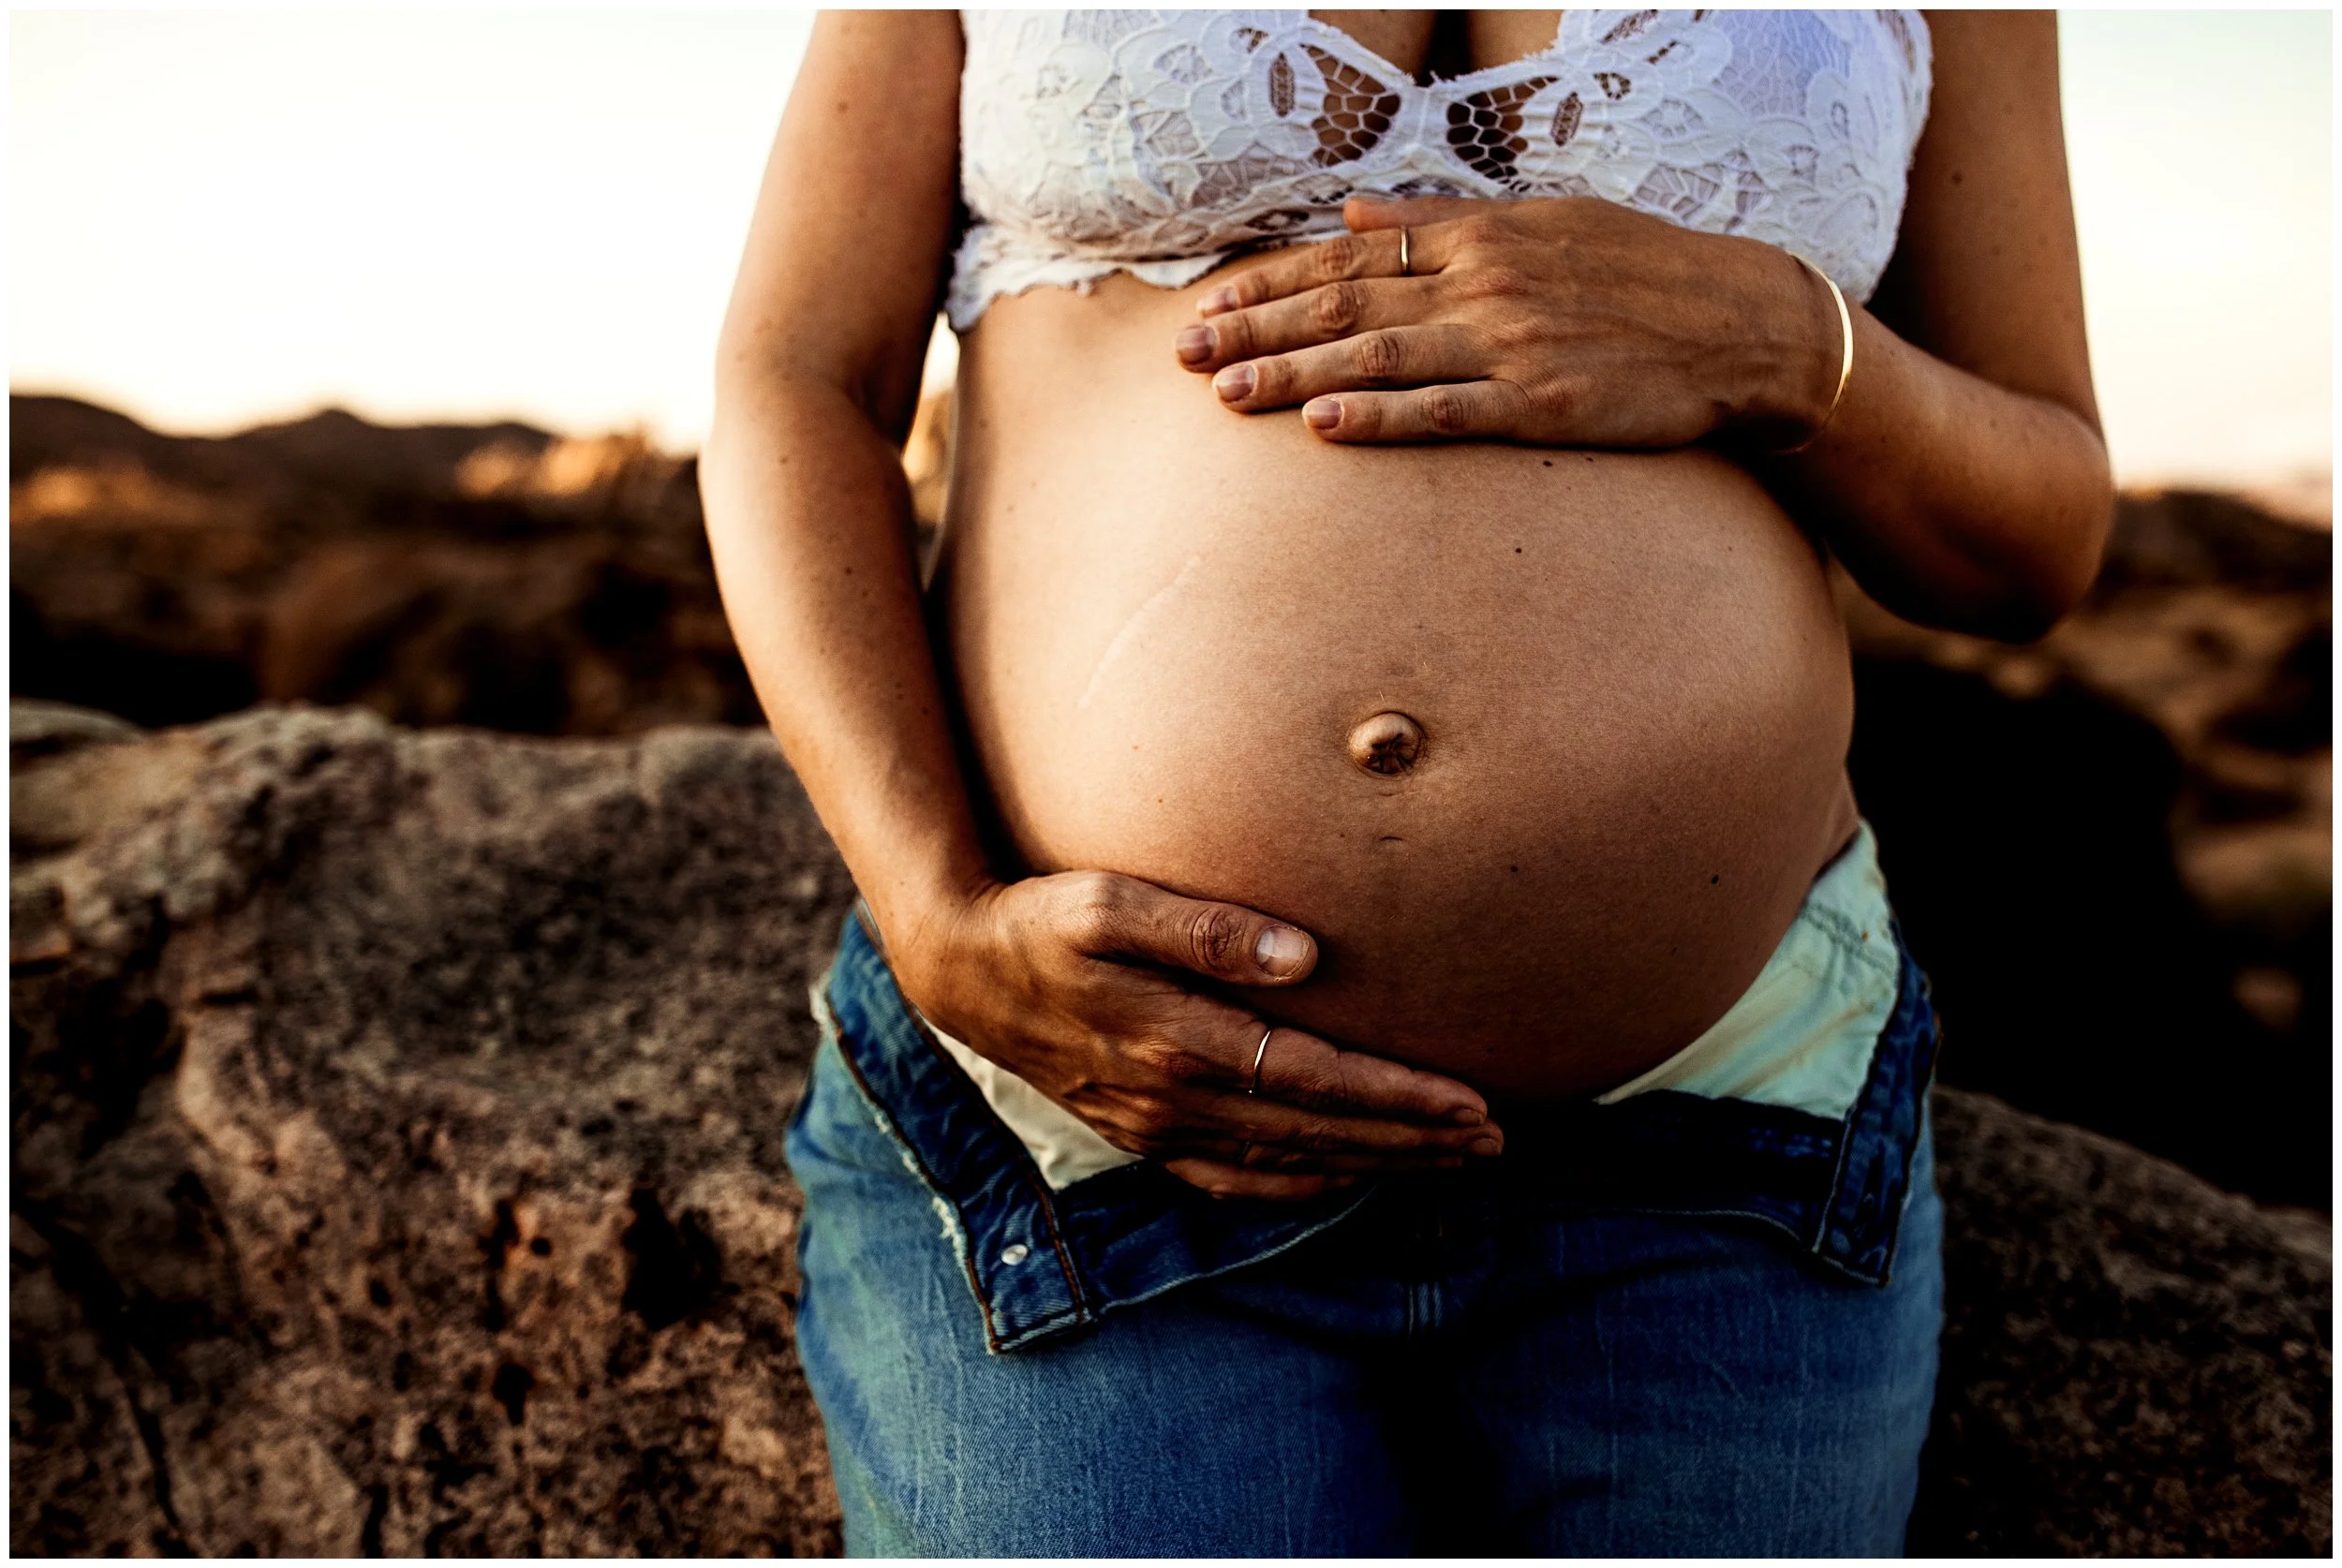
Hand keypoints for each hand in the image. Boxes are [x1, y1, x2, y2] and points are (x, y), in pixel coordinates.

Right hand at [890, 871, 1503, 1201]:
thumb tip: (1304, 956)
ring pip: (1288, 1163)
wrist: (958, 971)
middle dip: (1413, 1142)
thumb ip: (1203, 926)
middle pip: (1318, 1134)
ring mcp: (1157, 1128)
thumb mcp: (1107, 901)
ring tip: (1452, 1161)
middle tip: (1495, 1142)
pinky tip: (1348, 1176)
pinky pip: (1238, 1180)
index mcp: (1175, 1043)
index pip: (1315, 1082)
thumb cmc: (1039, 918)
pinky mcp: (1143, 1135)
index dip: (1398, 1099)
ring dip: (1375, 1165)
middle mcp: (1172, 1102)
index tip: (1472, 1104)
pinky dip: (1302, 1185)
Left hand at [1173, 194, 1837, 449]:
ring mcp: (1510, 343)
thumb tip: (1353, 213)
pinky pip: (1445, 412)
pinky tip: (1323, 426)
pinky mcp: (1542, 403)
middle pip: (1344, 303)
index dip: (1269, 280)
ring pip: (1378, 356)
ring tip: (1228, 394)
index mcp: (1478, 235)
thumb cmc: (1641, 273)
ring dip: (1296, 374)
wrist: (1744, 323)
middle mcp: (1483, 282)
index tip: (1207, 302)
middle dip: (1256, 330)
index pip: (1347, 255)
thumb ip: (1439, 221)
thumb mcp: (1541, 220)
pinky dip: (1380, 418)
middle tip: (1184, 355)